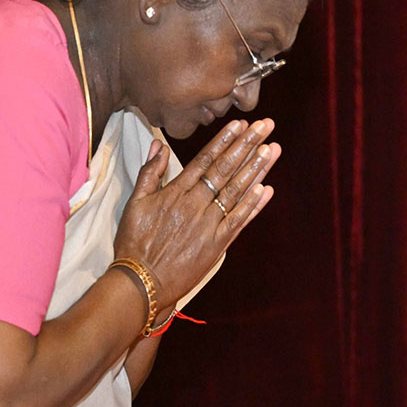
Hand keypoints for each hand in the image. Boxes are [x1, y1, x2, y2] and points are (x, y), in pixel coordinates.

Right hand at [112, 119, 278, 319]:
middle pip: (225, 169)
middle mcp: (195, 204)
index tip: (240, 124)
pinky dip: (252, 205)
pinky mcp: (216, 244)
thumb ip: (149, 172)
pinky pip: (238, 221)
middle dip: (247, 146)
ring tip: (272, 150)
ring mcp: (208, 224)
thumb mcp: (134, 203)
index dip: (225, 140)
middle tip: (265, 127)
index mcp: (176, 192)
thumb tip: (158, 144)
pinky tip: (266, 188)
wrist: (141, 281)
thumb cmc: (134, 242)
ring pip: (236, 191)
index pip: (205, 159)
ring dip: (255, 169)